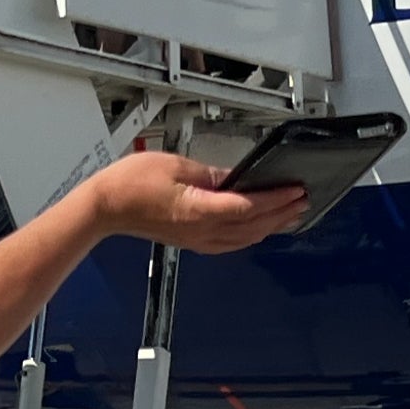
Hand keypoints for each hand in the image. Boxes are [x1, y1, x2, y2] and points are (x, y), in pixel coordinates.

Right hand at [85, 151, 304, 255]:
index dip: (276, 199)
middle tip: (304, 201)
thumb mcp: (177, 166)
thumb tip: (238, 176)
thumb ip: (212, 174)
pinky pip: (231, 242)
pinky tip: (259, 228)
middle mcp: (202, 231)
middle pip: (253, 226)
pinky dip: (251, 234)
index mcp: (199, 210)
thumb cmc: (131, 184)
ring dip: (270, 226)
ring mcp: (198, 240)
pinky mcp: (193, 241)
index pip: (249, 207)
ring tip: (291, 214)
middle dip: (281, 213)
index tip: (296, 190)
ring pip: (245, 238)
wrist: (105, 208)